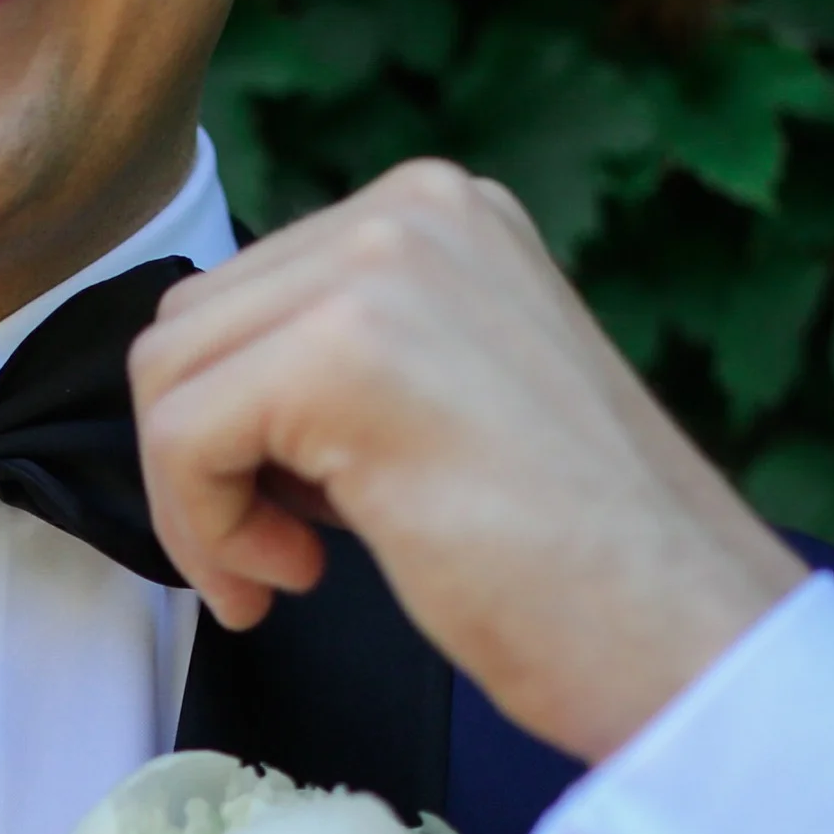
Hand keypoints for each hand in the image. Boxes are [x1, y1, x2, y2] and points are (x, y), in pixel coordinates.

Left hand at [127, 159, 809, 764]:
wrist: (667, 623)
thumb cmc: (560, 554)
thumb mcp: (430, 406)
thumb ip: (329, 372)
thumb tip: (203, 403)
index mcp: (435, 215)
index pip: (237, 299)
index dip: (222, 432)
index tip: (283, 523)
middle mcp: (410, 211)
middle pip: (185, 329)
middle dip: (195, 464)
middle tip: (271, 558)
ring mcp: (381, 265)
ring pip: (167, 379)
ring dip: (196, 503)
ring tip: (282, 570)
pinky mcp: (344, 350)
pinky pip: (180, 437)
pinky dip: (204, 529)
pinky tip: (291, 575)